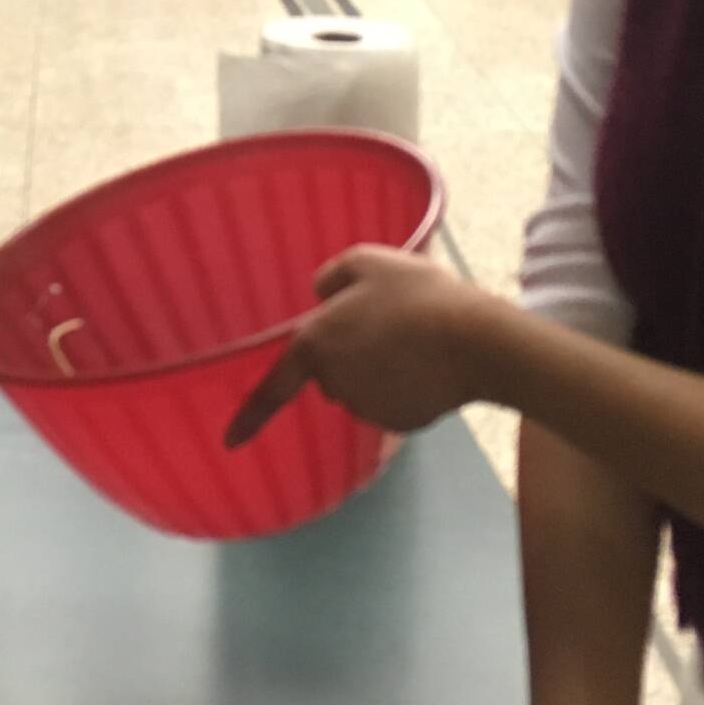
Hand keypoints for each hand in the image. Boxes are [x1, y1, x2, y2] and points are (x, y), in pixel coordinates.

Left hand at [226, 245, 501, 445]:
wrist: (475, 342)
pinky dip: (405, 384)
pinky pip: (392, 400)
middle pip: (329, 371)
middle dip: (348, 352)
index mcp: (315, 344)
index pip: (274, 386)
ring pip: (362, 385)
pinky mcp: (399, 422)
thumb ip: (332, 276)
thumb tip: (321, 294)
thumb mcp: (368, 261)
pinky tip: (429, 362)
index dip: (250, 415)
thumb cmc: (416, 296)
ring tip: (416, 336)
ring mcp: (367, 407)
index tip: (228, 443)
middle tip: (388, 320)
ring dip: (377, 366)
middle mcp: (333, 383)